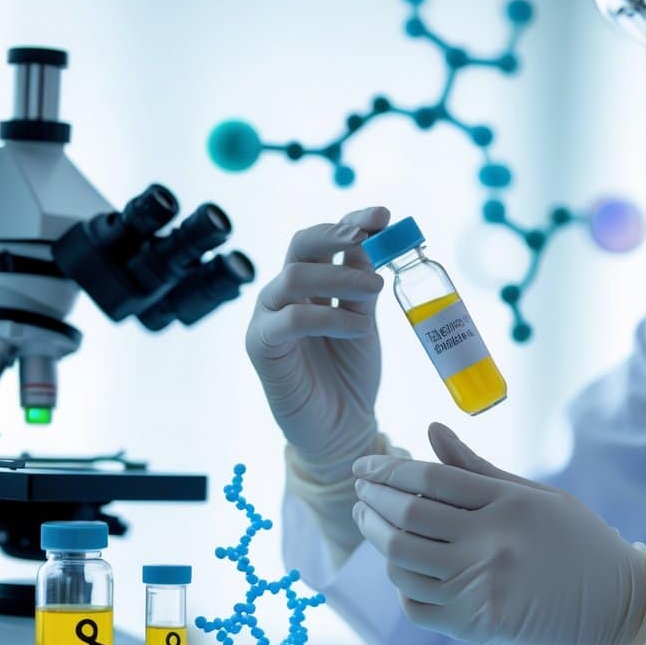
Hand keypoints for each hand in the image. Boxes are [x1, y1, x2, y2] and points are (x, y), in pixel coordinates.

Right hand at [246, 207, 389, 477]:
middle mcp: (284, 295)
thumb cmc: (350, 375)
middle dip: (337, 235)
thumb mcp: (363, 321)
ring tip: (375, 290)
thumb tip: (376, 238)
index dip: (350, 222)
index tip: (382, 215)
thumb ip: (362, 285)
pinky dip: (327, 317)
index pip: (323, 239)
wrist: (340, 429)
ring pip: (294, 276)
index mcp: (309, 285)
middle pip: (301, 245)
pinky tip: (357, 327)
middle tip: (371, 239)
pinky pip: (290, 320)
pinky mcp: (263, 348)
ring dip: (339, 275)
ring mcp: (269, 319)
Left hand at [351, 423, 645, 644]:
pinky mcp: (476, 626)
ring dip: (377, 541)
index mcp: (507, 503)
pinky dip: (401, 585)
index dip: (387, 470)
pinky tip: (402, 568)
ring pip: (402, 561)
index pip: (429, 478)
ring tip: (371, 525)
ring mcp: (481, 587)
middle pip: (407, 517)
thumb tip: (430, 432)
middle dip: (372, 502)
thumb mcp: (536, 496)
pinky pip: (416, 604)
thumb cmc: (579, 544)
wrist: (619, 607)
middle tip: (359, 494)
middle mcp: (490, 543)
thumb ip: (477, 468)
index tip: (363, 468)